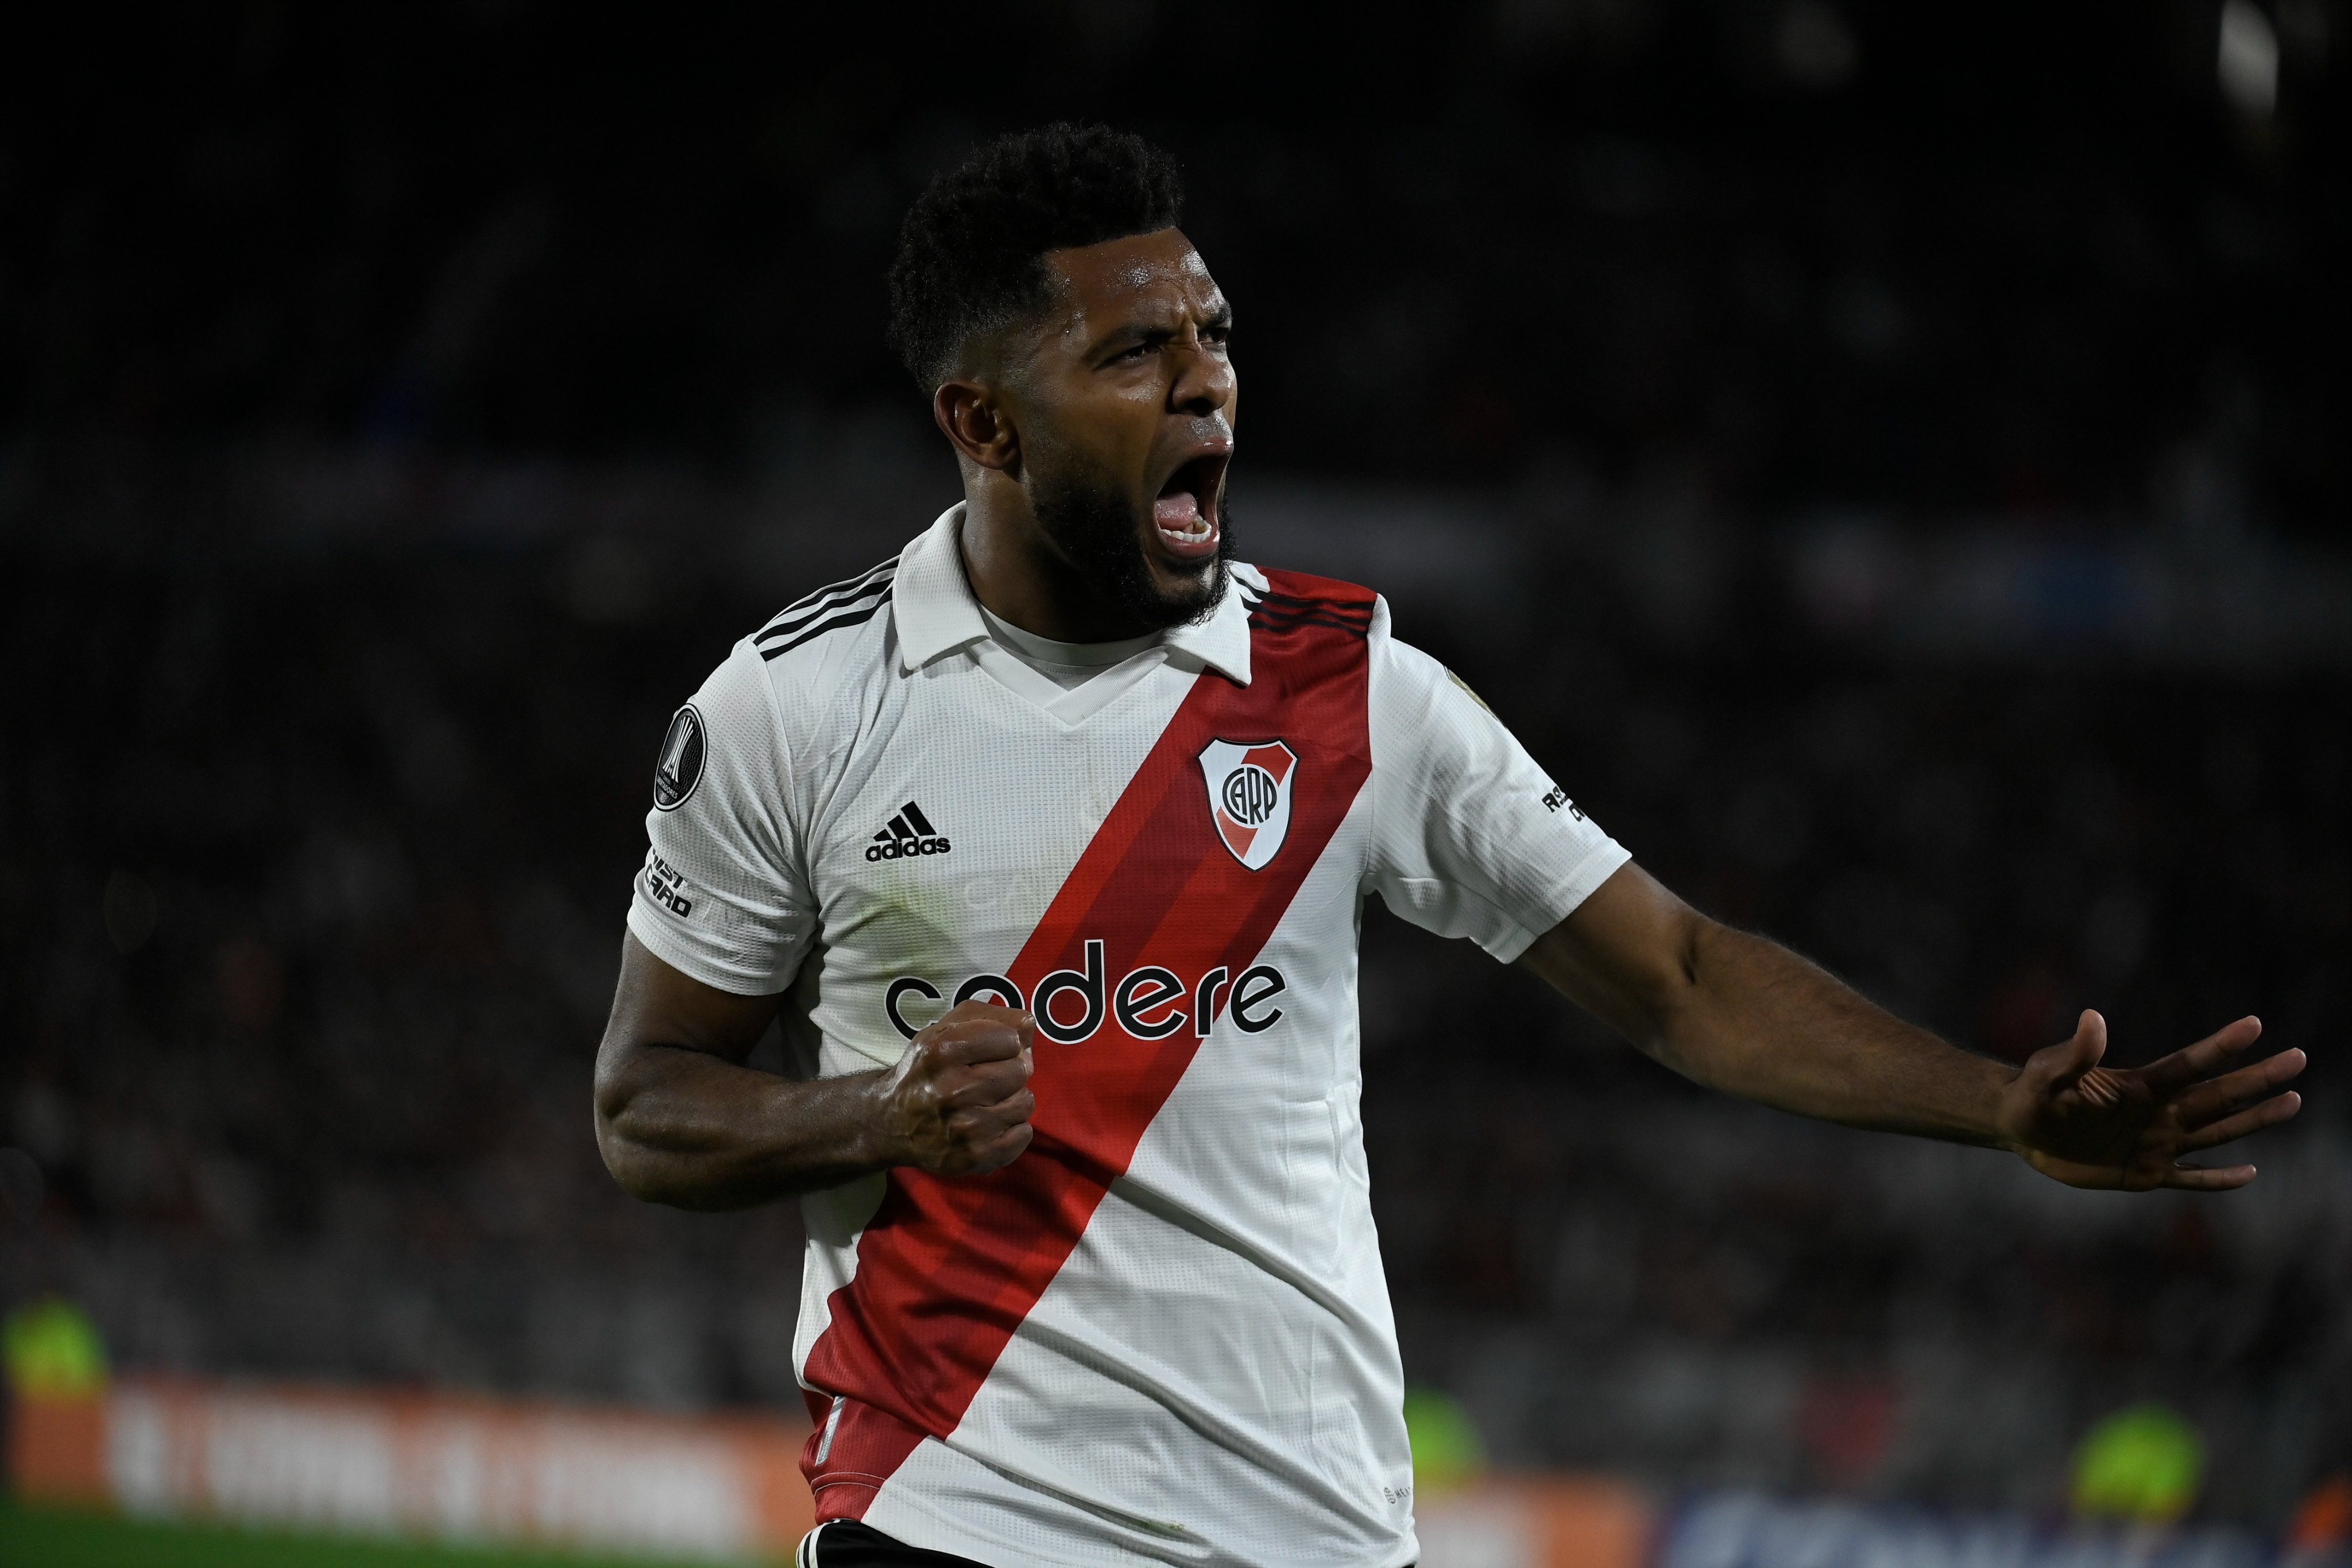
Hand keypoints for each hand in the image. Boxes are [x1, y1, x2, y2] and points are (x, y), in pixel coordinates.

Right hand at [871, 1001, 1036, 1175]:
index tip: (987, 1052)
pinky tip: (989, 1125)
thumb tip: (1029, 1023)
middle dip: (1008, 1071)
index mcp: (941, 1052)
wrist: (891, 1123)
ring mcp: (965, 1128)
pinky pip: (1024, 1134)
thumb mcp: (944, 1030)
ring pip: (1025, 1102)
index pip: (1010, 1039)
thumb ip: (991, 1017)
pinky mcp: (975, 1156)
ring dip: (1011, 1100)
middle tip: (984, 1079)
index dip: (1003, 1043)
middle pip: (1021, 1070)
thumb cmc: (926, 1070)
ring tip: (985, 1102)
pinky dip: (1013, 1129)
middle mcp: (952, 1091)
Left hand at [1997, 1011, 2303, 1189]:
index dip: (2219, 1047)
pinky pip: (2190, 1177)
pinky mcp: (2145, 1173)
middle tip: (2297, 1058)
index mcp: (2140, 1087)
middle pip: (2218, 1096)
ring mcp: (2156, 1143)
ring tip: (2292, 1101)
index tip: (2254, 1024)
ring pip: (2217, 1131)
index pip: (2187, 1064)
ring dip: (2254, 1119)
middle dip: (2258, 1079)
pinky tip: (2250, 1174)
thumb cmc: (2033, 1092)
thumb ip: (2074, 1052)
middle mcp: (2158, 1113)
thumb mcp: (2048, 1072)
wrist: (2021, 1128)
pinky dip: (2219, 1179)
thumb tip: (2092, 1017)